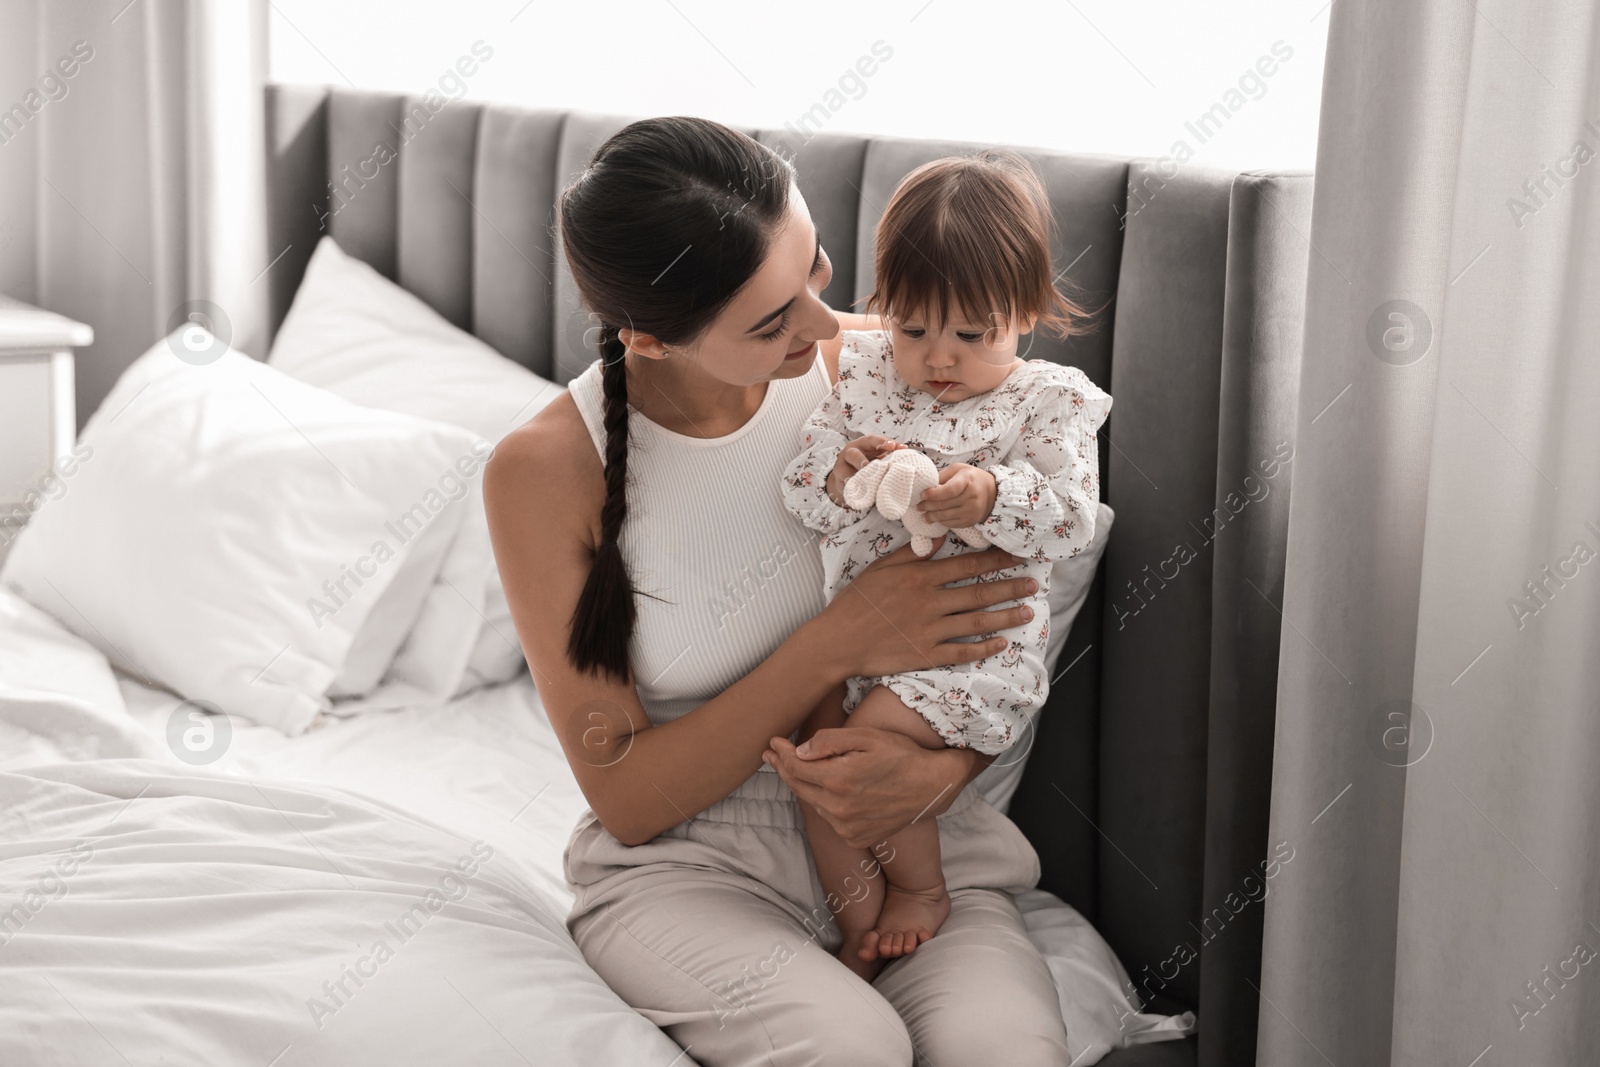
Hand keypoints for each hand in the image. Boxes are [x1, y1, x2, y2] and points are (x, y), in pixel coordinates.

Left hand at [762, 727, 975, 846]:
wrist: (932, 787)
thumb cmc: (901, 754)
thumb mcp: (866, 737)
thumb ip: (829, 742)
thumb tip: (800, 752)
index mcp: (839, 781)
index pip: (796, 767)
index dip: (781, 754)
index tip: (773, 742)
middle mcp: (839, 809)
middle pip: (799, 787)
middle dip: (783, 768)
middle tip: (772, 753)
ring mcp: (847, 828)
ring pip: (813, 803)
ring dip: (804, 785)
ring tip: (798, 768)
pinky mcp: (855, 838)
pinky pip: (830, 819)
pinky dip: (824, 803)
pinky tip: (828, 790)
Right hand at [808, 541, 1035, 679]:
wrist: (838, 639)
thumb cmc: (857, 601)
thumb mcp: (882, 567)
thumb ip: (913, 553)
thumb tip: (941, 539)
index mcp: (921, 578)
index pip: (967, 566)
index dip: (996, 562)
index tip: (1016, 557)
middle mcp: (931, 602)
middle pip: (979, 593)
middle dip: (1010, 587)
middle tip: (1034, 584)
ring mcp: (930, 630)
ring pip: (977, 622)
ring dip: (1005, 616)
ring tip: (1027, 612)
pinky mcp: (926, 654)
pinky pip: (962, 651)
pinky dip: (984, 648)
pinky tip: (1001, 644)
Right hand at [827, 435, 902, 506]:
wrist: (849, 475)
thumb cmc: (868, 462)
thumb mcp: (878, 455)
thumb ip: (889, 453)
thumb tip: (905, 451)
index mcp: (863, 444)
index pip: (872, 440)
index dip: (882, 442)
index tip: (893, 447)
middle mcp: (850, 452)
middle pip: (854, 454)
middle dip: (862, 461)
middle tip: (869, 467)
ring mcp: (841, 466)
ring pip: (844, 470)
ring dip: (854, 477)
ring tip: (863, 483)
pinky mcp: (838, 480)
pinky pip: (842, 485)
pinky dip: (851, 489)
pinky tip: (858, 493)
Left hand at [918, 463, 996, 527]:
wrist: (993, 493)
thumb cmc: (972, 478)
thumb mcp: (959, 469)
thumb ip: (943, 475)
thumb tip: (925, 484)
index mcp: (967, 480)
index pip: (949, 490)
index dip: (934, 494)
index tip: (923, 495)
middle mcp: (971, 496)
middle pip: (944, 504)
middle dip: (927, 506)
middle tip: (918, 506)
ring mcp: (971, 511)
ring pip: (945, 516)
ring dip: (931, 516)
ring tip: (923, 514)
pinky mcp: (970, 521)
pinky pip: (951, 523)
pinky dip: (941, 521)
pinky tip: (935, 518)